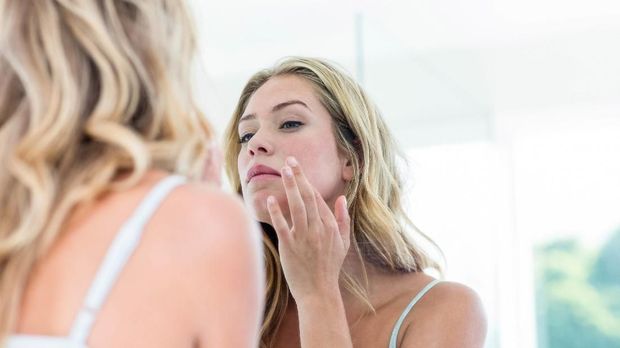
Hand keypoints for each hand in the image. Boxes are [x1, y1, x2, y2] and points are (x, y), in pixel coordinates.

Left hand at [266, 156, 350, 300]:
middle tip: (289, 160)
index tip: (297, 166)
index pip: (317, 198)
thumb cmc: (329, 267)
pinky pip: (283, 226)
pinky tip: (270, 200)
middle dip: (299, 177)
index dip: (306, 180)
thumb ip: (342, 219)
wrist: (319, 291)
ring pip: (297, 207)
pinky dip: (276, 213)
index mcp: (330, 226)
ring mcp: (305, 238)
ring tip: (284, 171)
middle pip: (308, 198)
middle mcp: (318, 229)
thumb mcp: (343, 243)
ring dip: (291, 187)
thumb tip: (341, 198)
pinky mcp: (291, 247)